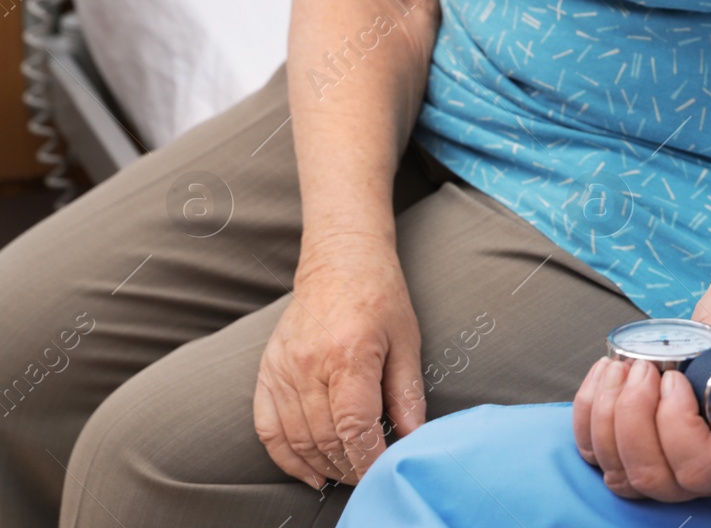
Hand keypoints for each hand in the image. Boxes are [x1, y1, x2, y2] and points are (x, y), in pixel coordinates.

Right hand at [254, 235, 425, 487]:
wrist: (339, 262)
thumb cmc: (380, 298)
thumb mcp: (407, 340)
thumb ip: (407, 392)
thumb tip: (414, 437)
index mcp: (349, 355)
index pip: (354, 425)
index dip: (369, 459)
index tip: (383, 475)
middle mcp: (309, 365)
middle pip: (325, 438)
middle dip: (350, 467)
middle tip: (370, 478)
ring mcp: (283, 369)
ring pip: (297, 439)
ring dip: (323, 467)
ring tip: (346, 475)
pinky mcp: (267, 372)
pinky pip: (267, 428)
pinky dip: (287, 457)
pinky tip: (309, 473)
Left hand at [572, 306, 710, 500]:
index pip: (698, 469)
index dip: (675, 428)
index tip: (676, 379)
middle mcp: (701, 472)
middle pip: (650, 476)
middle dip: (634, 416)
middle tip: (646, 367)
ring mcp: (663, 462)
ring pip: (617, 467)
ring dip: (609, 410)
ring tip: (627, 364)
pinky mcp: (632, 445)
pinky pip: (593, 447)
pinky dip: (590, 407)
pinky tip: (608, 371)